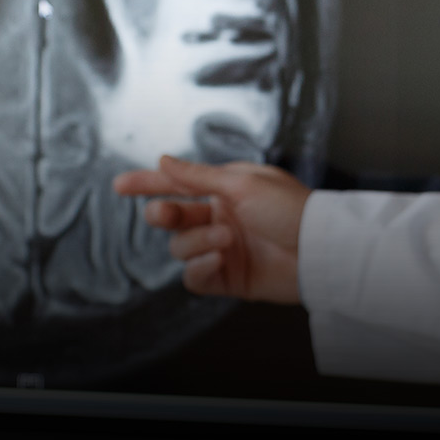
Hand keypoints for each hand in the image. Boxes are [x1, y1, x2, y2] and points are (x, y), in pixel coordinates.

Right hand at [112, 155, 311, 303]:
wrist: (321, 251)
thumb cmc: (291, 209)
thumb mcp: (243, 184)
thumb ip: (198, 176)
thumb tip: (163, 161)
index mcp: (225, 190)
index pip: (177, 184)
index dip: (147, 184)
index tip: (119, 185)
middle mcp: (220, 218)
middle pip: (173, 216)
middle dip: (164, 213)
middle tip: (164, 213)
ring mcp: (223, 249)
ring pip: (182, 247)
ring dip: (196, 241)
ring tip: (225, 239)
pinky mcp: (229, 279)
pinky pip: (195, 276)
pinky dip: (200, 268)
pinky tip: (219, 260)